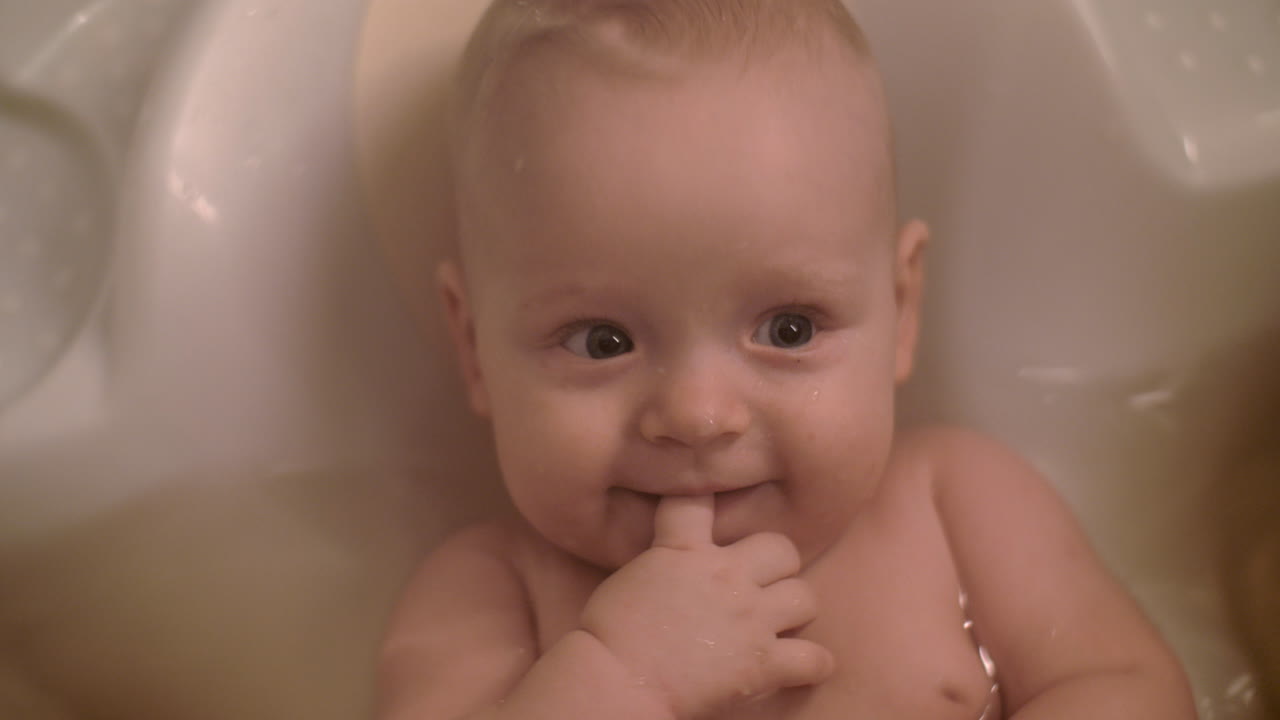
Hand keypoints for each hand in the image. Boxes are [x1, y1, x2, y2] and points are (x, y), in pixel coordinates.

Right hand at [579, 495, 832, 718]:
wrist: (618, 680)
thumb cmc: (609, 635)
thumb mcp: (632, 576)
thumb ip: (666, 560)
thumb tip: (678, 563)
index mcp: (684, 550)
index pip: (699, 502)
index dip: (708, 496)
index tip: (715, 498)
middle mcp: (725, 575)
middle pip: (780, 548)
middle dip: (776, 565)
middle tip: (762, 585)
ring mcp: (749, 618)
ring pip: (804, 596)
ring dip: (793, 610)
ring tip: (780, 624)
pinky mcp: (764, 661)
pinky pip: (814, 658)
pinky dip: (812, 664)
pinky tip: (801, 665)